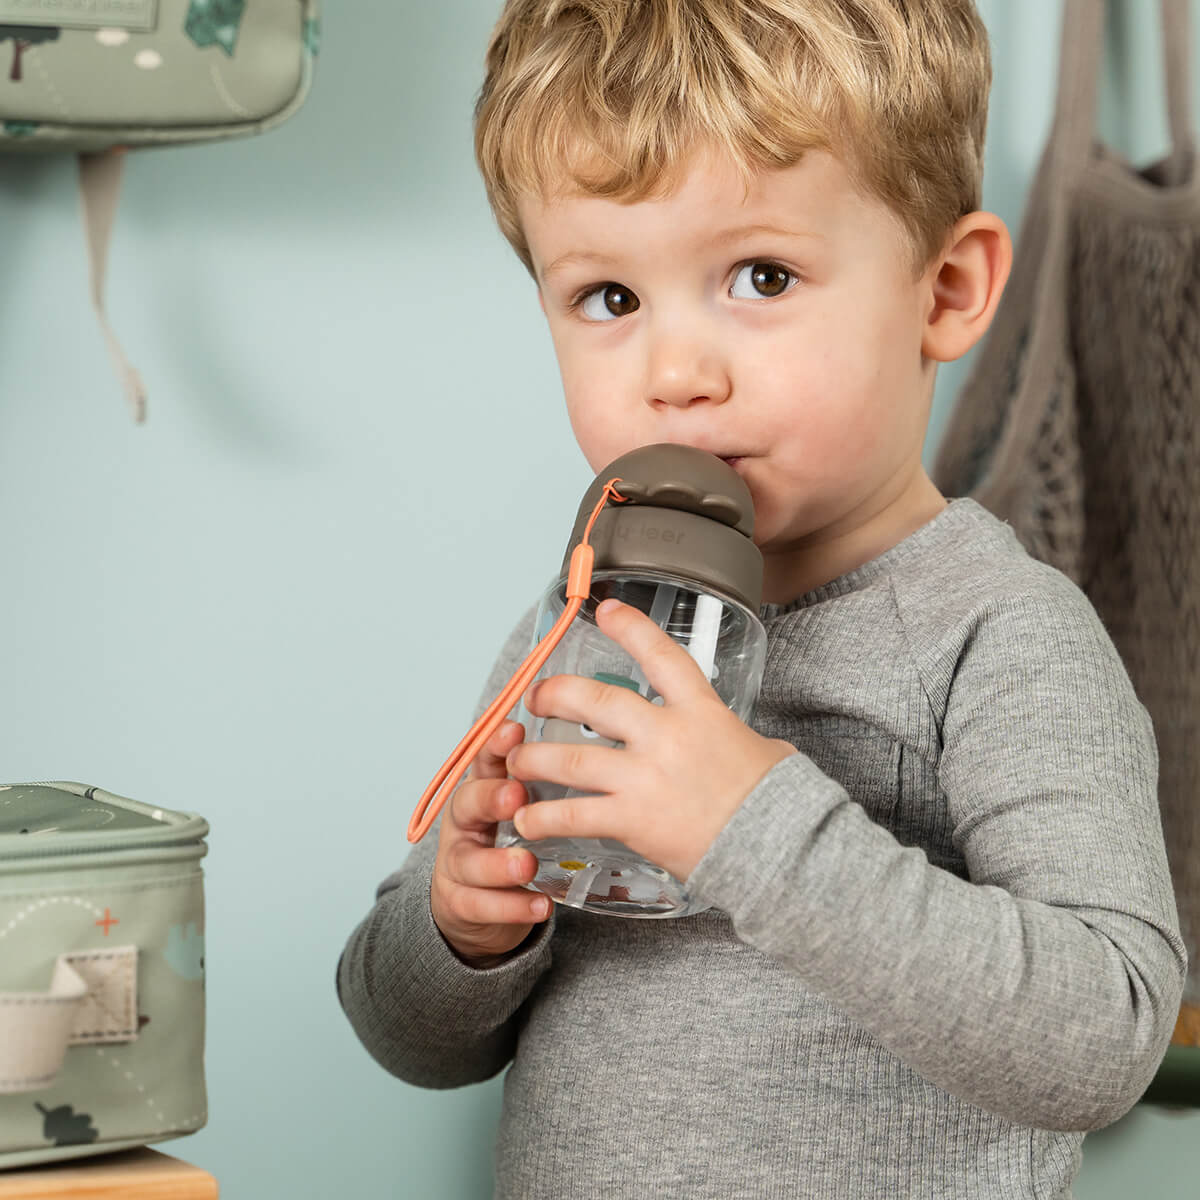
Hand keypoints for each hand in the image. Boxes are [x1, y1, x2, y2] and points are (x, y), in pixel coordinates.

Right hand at [430, 719, 550, 967]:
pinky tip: (538, 905)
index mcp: (483, 790)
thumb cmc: (508, 841)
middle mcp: (465, 821)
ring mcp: (457, 862)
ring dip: (499, 862)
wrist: (474, 902)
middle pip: (467, 802)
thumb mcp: (522, 806)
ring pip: (469, 860)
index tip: (515, 731)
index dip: (495, 744)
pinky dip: (510, 907)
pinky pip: (479, 905)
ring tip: (528, 864)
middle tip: (516, 795)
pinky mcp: (459, 901)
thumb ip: (547, 781)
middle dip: (491, 797)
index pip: (485, 760)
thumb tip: (598, 752)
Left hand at [507, 598, 795, 881]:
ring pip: (569, 758)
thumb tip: (726, 735)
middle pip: (595, 699)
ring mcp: (645, 778)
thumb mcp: (765, 749)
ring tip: (515, 762)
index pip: (662, 656)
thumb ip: (729, 736)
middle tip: (536, 698)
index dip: (630, 628)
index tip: (605, 610)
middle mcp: (667, 737)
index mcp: (702, 712)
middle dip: (555, 695)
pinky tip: (525, 821)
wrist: (782, 852)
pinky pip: (572, 815)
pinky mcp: (632, 820)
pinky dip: (541, 818)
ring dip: (533, 759)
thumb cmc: (776, 803)